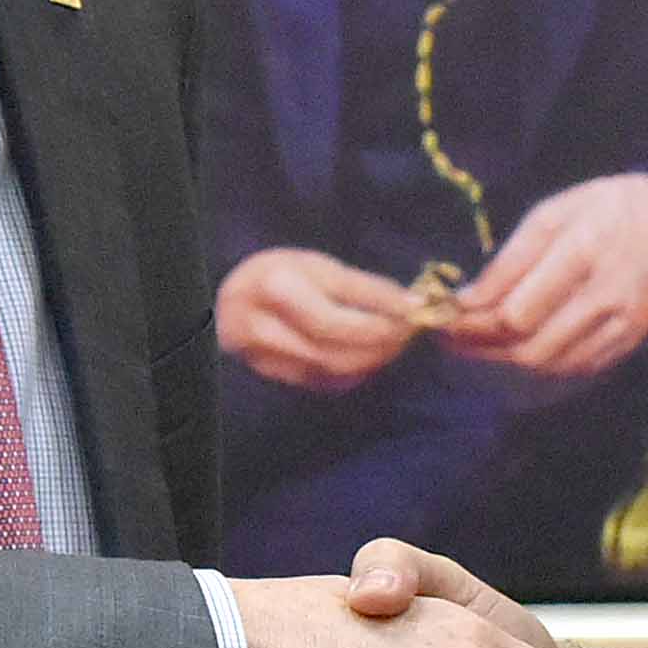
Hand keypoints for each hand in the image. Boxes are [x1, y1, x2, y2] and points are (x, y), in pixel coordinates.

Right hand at [219, 245, 430, 390]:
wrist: (231, 299)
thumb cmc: (281, 275)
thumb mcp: (317, 267)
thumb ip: (361, 288)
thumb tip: (410, 304)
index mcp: (274, 284)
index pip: (340, 303)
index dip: (382, 310)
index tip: (415, 310)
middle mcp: (260, 322)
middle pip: (335, 341)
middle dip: (379, 338)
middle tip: (408, 331)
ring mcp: (260, 354)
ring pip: (330, 366)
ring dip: (371, 359)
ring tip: (393, 344)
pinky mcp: (268, 373)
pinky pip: (320, 381)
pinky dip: (352, 373)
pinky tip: (368, 360)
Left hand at [439, 173, 647, 378]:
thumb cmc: (601, 210)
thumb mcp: (552, 214)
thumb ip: (510, 260)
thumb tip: (467, 301)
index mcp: (583, 252)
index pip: (517, 312)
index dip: (475, 324)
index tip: (446, 319)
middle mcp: (606, 295)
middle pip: (531, 346)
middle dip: (483, 349)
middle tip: (451, 341)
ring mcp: (622, 324)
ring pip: (552, 363)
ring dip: (506, 361)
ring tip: (476, 348)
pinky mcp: (630, 340)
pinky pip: (577, 367)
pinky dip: (541, 365)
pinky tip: (518, 351)